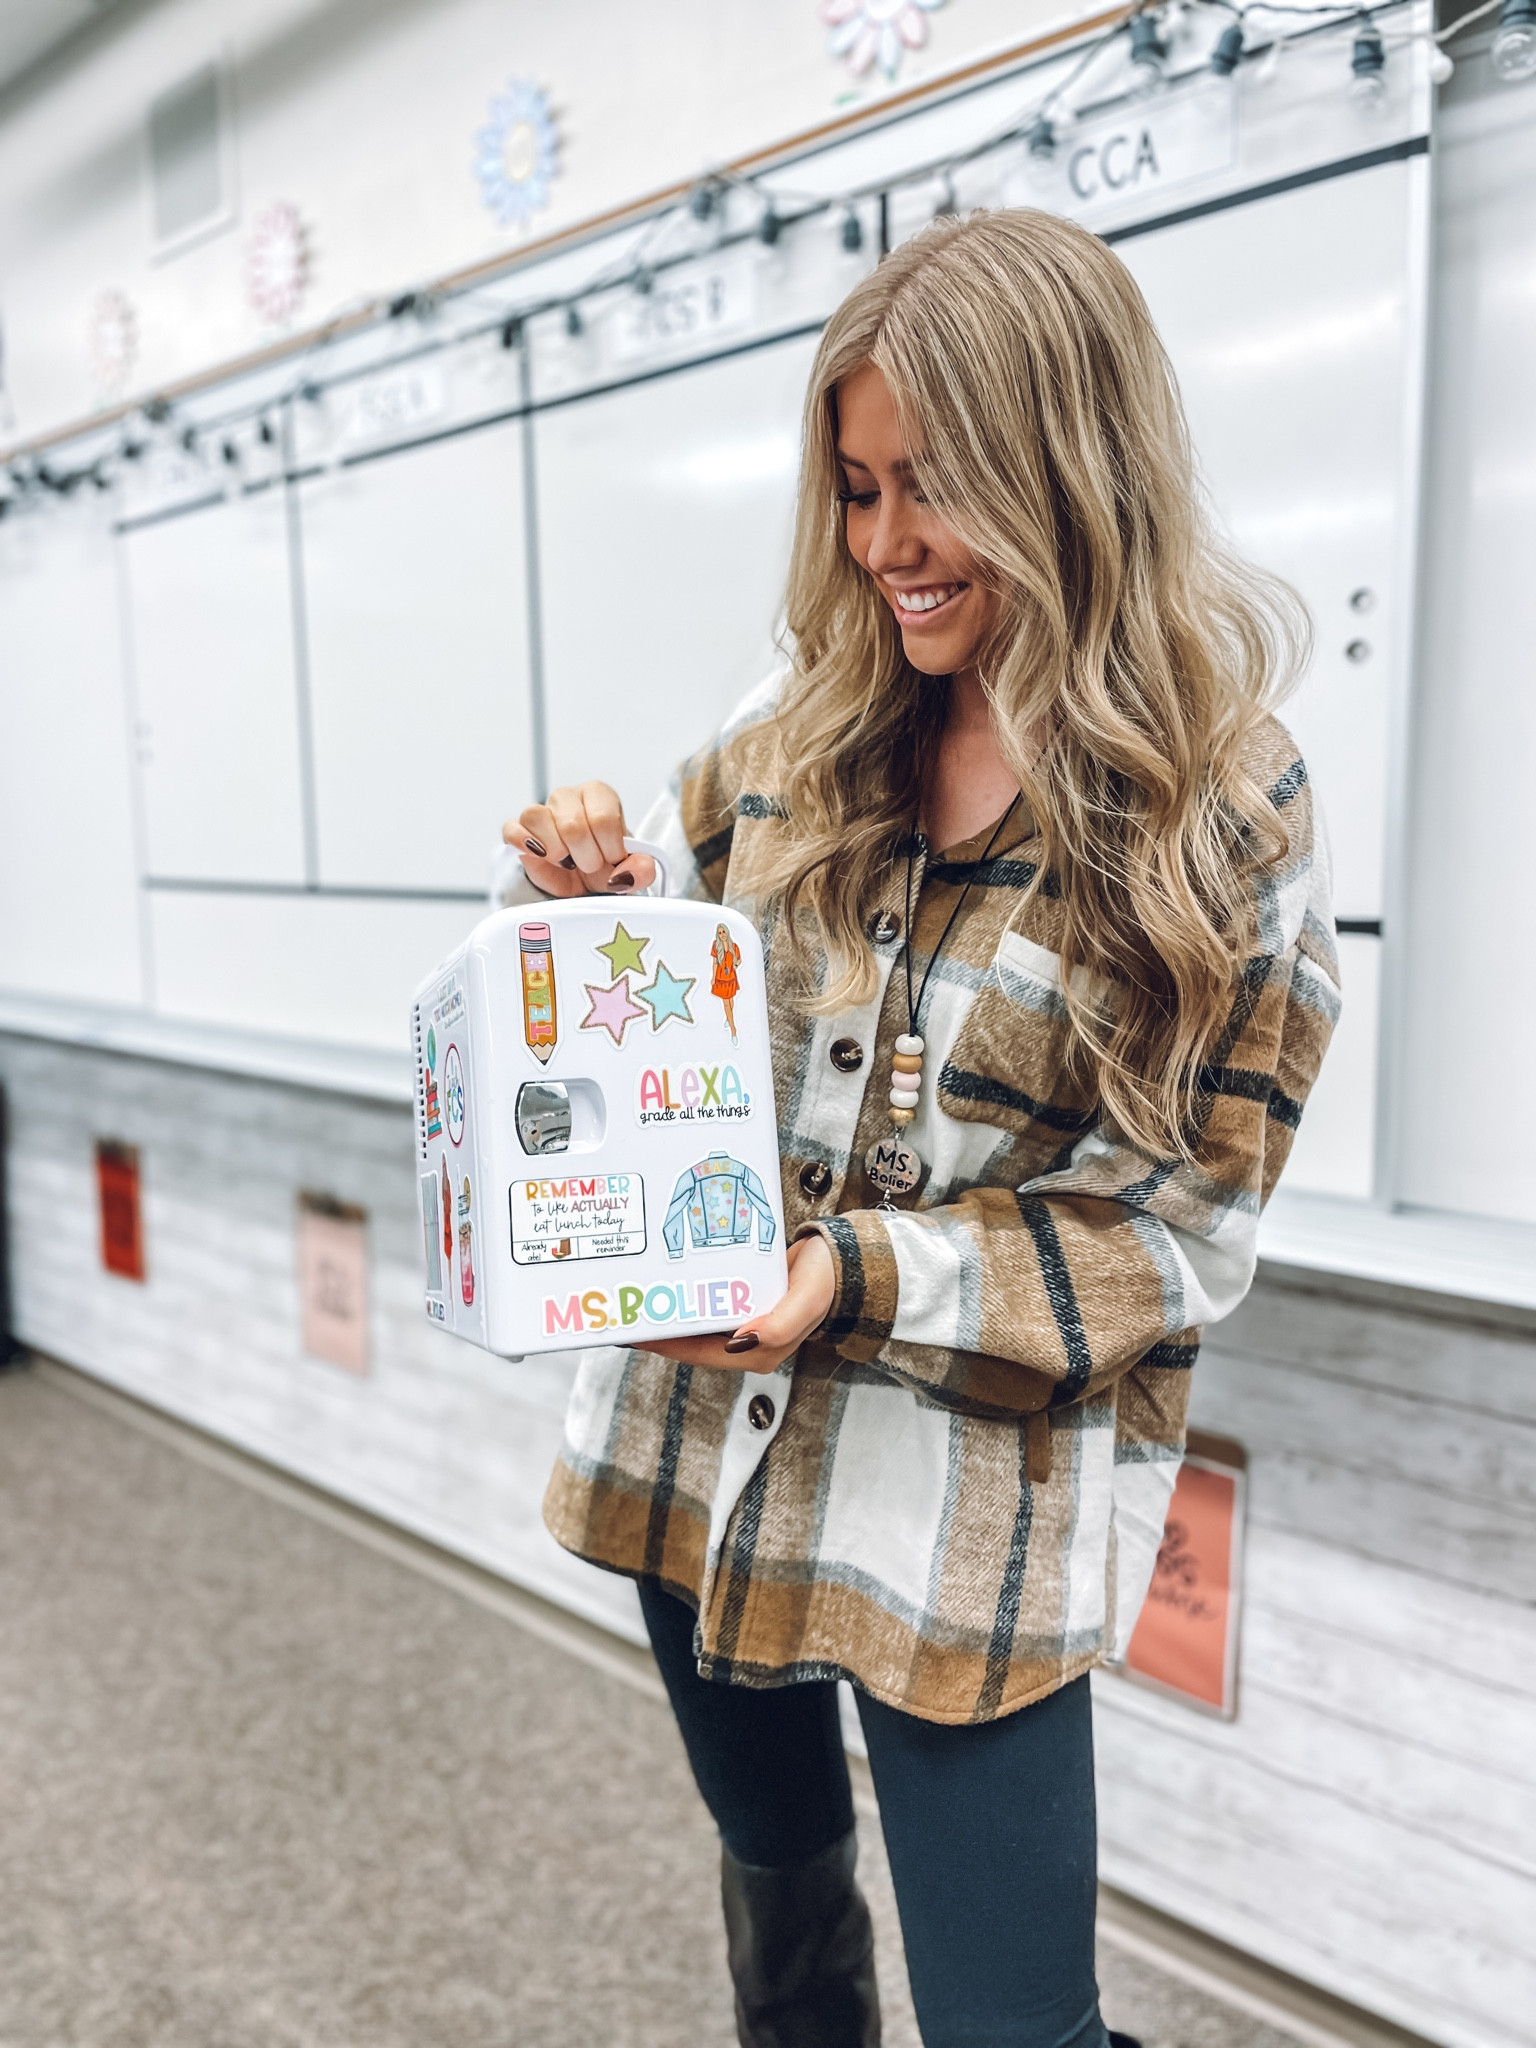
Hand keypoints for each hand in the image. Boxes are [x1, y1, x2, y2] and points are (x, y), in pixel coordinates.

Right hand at [502, 782, 656, 897]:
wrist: (579, 882)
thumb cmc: (603, 865)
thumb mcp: (629, 869)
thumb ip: (641, 869)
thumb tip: (632, 871)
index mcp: (599, 795)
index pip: (603, 818)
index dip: (610, 848)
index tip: (612, 858)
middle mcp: (569, 797)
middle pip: (573, 825)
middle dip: (586, 857)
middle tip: (589, 864)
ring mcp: (541, 810)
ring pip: (541, 820)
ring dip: (558, 853)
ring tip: (567, 861)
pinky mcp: (518, 829)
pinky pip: (513, 829)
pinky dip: (525, 843)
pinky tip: (540, 855)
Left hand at [636, 1234, 835, 1374]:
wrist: (842, 1260)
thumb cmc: (825, 1282)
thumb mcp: (804, 1303)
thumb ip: (778, 1327)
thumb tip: (738, 1341)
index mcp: (758, 1353)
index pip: (697, 1352)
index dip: (663, 1343)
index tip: (632, 1330)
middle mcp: (746, 1344)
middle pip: (689, 1341)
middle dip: (657, 1328)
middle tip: (622, 1310)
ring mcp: (744, 1324)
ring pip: (696, 1323)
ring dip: (668, 1312)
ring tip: (635, 1296)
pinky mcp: (744, 1303)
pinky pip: (708, 1304)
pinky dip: (687, 1295)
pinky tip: (667, 1282)